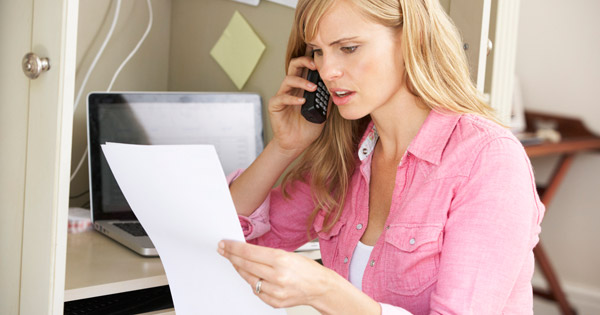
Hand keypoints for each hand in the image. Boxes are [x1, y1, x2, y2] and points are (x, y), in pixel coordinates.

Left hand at [217, 240, 333, 309]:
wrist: (321, 287)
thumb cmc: (307, 269)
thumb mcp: (288, 254)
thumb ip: (266, 255)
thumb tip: (245, 252)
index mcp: (281, 260)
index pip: (249, 252)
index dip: (233, 248)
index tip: (225, 244)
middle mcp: (277, 276)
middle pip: (245, 265)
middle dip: (231, 256)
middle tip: (223, 250)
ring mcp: (275, 291)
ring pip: (248, 279)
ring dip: (240, 269)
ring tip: (235, 262)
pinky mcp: (275, 302)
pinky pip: (256, 291)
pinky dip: (253, 283)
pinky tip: (251, 276)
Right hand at [268, 56, 325, 155]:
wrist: (297, 143)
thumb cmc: (308, 127)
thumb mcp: (323, 111)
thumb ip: (327, 98)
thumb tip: (337, 86)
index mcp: (302, 87)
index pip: (305, 67)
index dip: (311, 60)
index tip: (323, 60)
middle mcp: (291, 88)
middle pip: (294, 66)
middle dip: (304, 61)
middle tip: (315, 66)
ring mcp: (282, 96)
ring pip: (288, 80)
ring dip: (302, 81)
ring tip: (313, 88)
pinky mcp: (275, 106)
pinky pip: (282, 97)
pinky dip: (293, 98)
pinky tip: (302, 101)